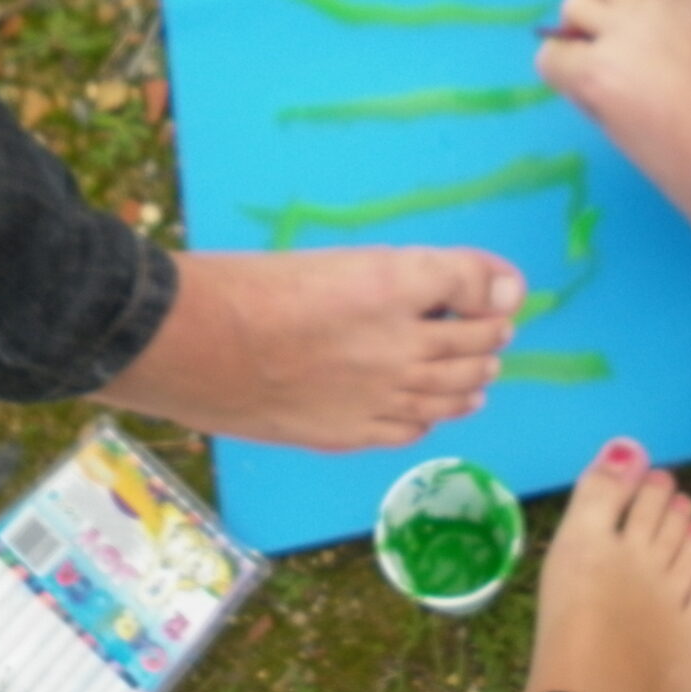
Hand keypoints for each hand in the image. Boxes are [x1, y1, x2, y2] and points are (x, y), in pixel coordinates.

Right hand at [94, 247, 524, 450]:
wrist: (191, 345)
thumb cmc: (251, 286)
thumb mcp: (334, 257)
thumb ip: (406, 273)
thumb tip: (476, 285)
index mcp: (394, 283)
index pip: (478, 281)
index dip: (496, 284)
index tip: (499, 288)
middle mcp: (400, 343)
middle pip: (477, 343)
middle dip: (492, 335)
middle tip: (495, 328)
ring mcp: (380, 395)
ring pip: (455, 392)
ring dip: (475, 378)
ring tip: (481, 371)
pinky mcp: (352, 434)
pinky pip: (414, 428)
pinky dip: (433, 416)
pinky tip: (433, 409)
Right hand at [537, 0, 690, 226]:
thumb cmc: (682, 158)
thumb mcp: (619, 135)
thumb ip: (593, 94)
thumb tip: (584, 69)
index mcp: (597, 73)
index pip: (553, 54)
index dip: (558, 65)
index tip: (570, 71)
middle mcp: (623, 29)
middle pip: (577, 2)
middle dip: (575, 22)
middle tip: (591, 35)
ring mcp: (662, 5)